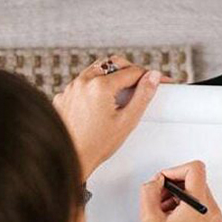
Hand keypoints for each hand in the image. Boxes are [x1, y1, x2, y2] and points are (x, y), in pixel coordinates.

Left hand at [52, 55, 173, 179]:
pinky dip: (94, 86)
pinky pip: (82, 83)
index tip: (158, 80)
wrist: (69, 158)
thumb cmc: (96, 145)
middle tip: (143, 83)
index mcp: (101, 86)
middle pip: (112, 64)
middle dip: (130, 70)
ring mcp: (70, 88)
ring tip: (123, 92)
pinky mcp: (63, 97)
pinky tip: (101, 102)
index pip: (132, 71)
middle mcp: (83, 82)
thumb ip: (143, 95)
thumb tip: (152, 77)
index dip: (148, 76)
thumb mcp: (127, 120)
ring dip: (111, 76)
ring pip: (95, 70)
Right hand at [139, 160, 221, 221]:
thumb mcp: (149, 220)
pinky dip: (190, 207)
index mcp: (199, 207)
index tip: (164, 181)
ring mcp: (217, 220)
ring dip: (182, 197)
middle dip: (176, 186)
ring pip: (200, 194)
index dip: (176, 170)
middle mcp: (213, 212)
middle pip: (197, 181)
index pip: (196, 169)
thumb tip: (156, 181)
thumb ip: (149, 192)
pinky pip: (205, 207)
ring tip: (166, 213)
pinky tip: (175, 221)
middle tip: (160, 200)